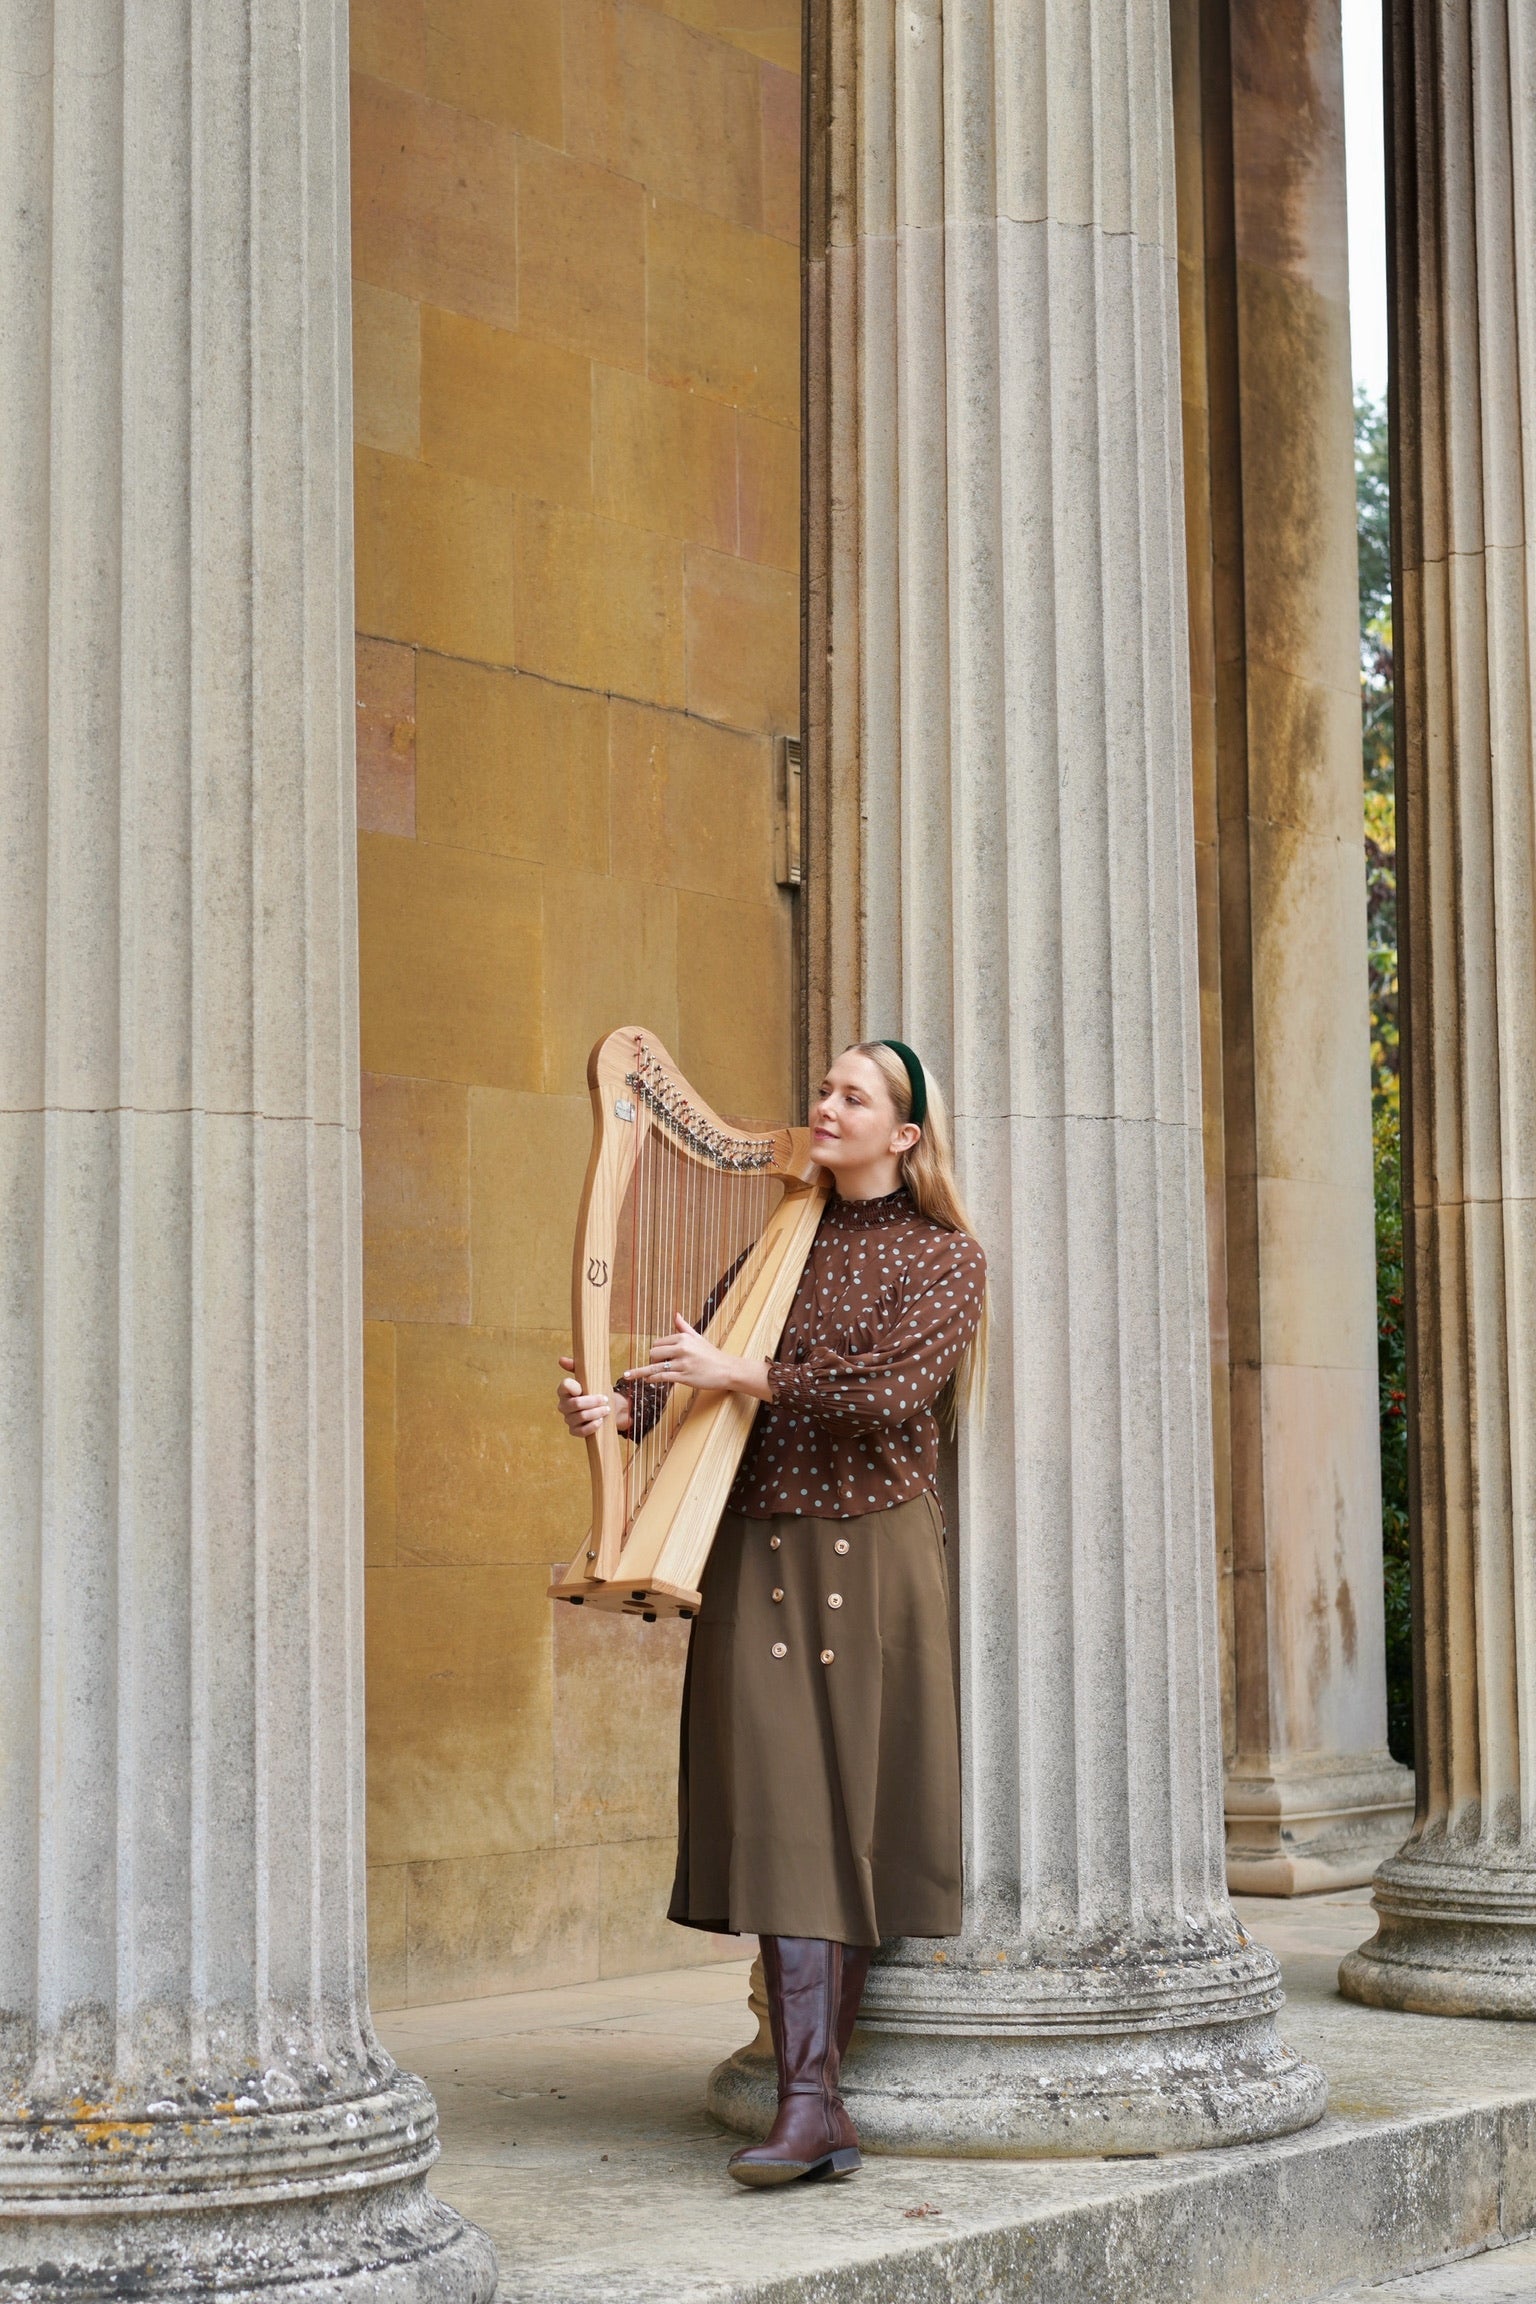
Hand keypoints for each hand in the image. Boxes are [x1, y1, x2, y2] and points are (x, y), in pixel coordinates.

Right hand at [556, 1355, 630, 1437]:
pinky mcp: (574, 1431)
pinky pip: (581, 1431)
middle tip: (605, 1399)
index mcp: (564, 1390)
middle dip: (593, 1401)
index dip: (575, 1386)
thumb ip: (576, 1366)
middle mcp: (563, 1405)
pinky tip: (600, 1421)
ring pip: (581, 1416)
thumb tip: (561, 1360)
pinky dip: (592, 1426)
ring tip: (606, 1409)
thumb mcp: (590, 1377)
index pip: (564, 1386)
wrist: (606, 1406)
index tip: (584, 1387)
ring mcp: (568, 1419)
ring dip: (596, 1412)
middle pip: (576, 1404)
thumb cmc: (595, 1389)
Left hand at [624, 1317, 770, 1401]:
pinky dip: (652, 1379)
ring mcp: (683, 1363)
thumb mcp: (698, 1337)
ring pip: (655, 1366)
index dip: (655, 1352)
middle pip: (654, 1353)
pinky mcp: (684, 1376)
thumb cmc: (712, 1355)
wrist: (727, 1369)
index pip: (658, 1343)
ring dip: (642, 1372)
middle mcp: (682, 1348)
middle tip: (655, 1367)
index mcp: (683, 1337)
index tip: (656, 1359)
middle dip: (651, 1361)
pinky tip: (646, 1381)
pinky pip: (662, 1377)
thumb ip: (684, 1327)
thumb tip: (675, 1314)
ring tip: (628, 1376)